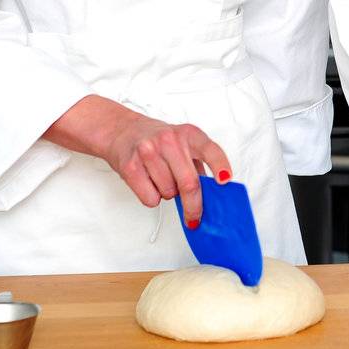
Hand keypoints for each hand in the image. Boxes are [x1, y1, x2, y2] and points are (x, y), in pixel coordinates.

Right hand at [45, 94, 231, 225]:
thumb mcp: (182, 142)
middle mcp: (170, 140)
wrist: (122, 131)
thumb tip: (213, 194)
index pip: (210, 150)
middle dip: (194, 206)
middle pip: (189, 183)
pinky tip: (148, 182)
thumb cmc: (158, 141)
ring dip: (168, 194)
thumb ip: (198, 163)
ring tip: (161, 178)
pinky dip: (152, 198)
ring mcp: (149, 151)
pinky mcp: (131, 166)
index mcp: (189, 134)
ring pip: (169, 193)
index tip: (225, 181)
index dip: (220, 166)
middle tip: (194, 218)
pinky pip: (150, 198)